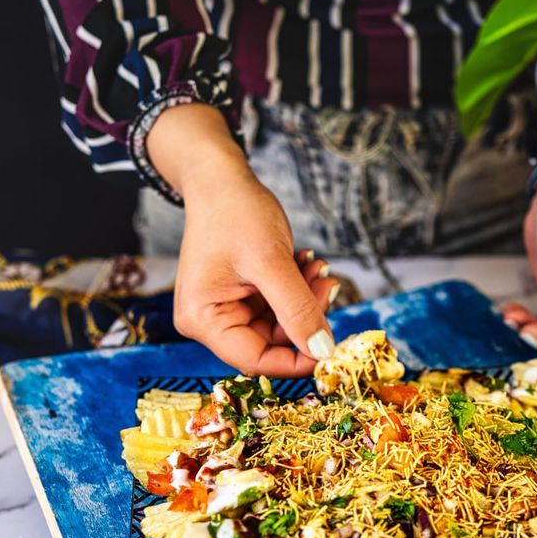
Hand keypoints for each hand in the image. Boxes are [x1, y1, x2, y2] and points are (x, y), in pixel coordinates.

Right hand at [147, 103, 338, 374]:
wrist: (221, 178)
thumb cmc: (235, 212)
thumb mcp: (271, 262)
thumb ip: (297, 309)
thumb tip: (323, 351)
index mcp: (203, 319)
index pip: (255, 360)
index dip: (296, 360)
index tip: (332, 348)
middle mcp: (210, 321)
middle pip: (271, 342)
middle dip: (305, 317)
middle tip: (329, 284)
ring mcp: (227, 308)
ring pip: (281, 324)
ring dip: (306, 299)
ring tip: (317, 267)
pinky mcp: (243, 296)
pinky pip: (279, 306)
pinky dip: (298, 288)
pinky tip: (307, 262)